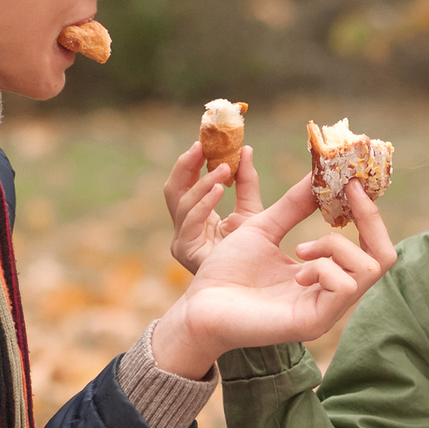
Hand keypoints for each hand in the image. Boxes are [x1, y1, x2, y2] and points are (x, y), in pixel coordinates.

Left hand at [152, 179, 396, 377]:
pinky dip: (324, 268)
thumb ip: (294, 205)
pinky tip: (296, 272)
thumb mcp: (263, 228)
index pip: (372, 248)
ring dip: (336, 246)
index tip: (351, 182)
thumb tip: (321, 174)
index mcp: (323, 276)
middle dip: (371, 220)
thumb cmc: (226, 272)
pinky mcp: (314, 323)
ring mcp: (326, 312)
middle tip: (347, 195)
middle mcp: (332, 295)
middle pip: (386, 259)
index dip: (370, 213)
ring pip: (368, 269)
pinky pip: (345, 287)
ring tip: (300, 250)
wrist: (198, 304)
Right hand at [162, 144, 262, 274]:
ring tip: (224, 167)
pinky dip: (204, 203)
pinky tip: (219, 189)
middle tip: (201, 145)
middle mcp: (184, 227)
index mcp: (195, 216)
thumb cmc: (251, 253)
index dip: (191, 161)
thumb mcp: (250, 210)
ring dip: (203, 182)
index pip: (185, 182)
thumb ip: (247, 182)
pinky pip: (191, 220)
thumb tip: (245, 150)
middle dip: (186, 165)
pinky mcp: (185, 250)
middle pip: (174, 189)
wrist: (254, 287)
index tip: (204, 140)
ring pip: (182, 201)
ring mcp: (182, 240)